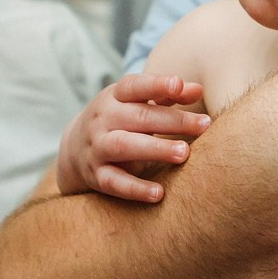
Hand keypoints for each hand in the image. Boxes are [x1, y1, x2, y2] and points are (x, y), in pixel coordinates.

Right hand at [56, 74, 209, 202]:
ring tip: (184, 153)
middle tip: (204, 125)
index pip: (134, 86)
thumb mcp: (136, 103)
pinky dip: (136, 188)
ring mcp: (97, 147)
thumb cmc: (120, 120)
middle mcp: (103, 119)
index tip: (178, 84)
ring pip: (124, 146)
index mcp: (114, 97)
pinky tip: (159, 193)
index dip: (156, 85)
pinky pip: (115, 182)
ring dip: (155, 149)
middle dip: (172, 121)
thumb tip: (198, 90)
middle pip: (138, 116)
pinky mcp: (96, 175)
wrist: (73, 149)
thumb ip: (167, 96)